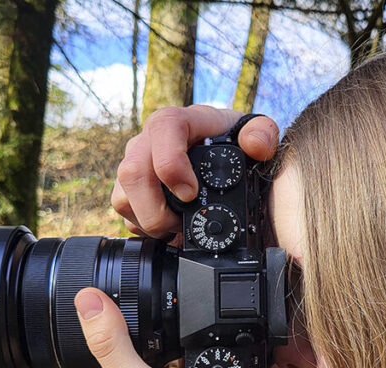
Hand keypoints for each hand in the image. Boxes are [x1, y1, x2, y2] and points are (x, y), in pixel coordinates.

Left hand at [53, 287, 230, 367]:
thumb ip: (112, 345)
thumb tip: (86, 299)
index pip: (60, 357)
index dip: (53, 330)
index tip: (54, 302)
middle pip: (97, 346)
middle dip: (97, 321)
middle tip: (99, 289)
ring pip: (132, 346)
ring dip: (134, 325)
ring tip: (137, 297)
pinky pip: (165, 352)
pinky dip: (168, 337)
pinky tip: (180, 323)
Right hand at [112, 105, 280, 242]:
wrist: (220, 156)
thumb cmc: (235, 143)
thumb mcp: (256, 134)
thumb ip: (263, 134)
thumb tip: (255, 145)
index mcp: (179, 121)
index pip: (164, 129)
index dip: (171, 163)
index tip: (190, 193)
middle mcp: (149, 140)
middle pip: (132, 172)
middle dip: (155, 208)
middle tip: (182, 223)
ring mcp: (135, 164)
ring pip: (122, 197)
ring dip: (150, 221)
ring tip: (178, 228)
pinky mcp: (129, 188)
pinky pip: (124, 212)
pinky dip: (144, 228)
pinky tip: (168, 229)